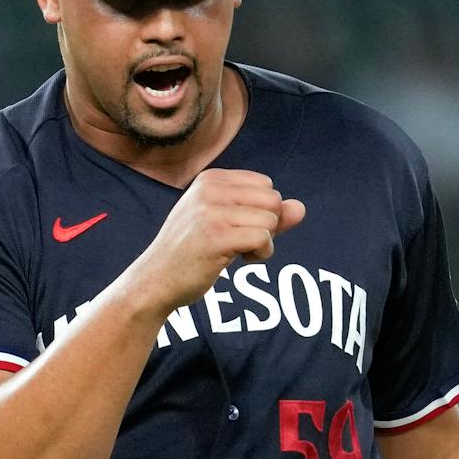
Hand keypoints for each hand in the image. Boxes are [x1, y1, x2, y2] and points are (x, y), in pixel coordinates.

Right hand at [125, 168, 305, 314]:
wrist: (156, 280)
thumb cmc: (193, 252)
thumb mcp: (229, 225)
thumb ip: (266, 215)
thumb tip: (301, 208)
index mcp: (211, 179)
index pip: (266, 186)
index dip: (262, 212)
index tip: (237, 228)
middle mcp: (210, 189)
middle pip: (273, 201)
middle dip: (267, 226)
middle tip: (239, 242)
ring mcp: (211, 212)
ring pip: (270, 221)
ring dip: (264, 243)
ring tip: (236, 252)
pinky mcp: (216, 237)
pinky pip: (263, 239)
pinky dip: (261, 254)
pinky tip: (239, 261)